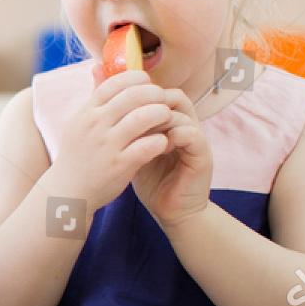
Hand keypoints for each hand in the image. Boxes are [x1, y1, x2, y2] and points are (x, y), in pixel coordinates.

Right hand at [46, 67, 173, 209]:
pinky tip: (164, 142)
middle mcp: (94, 125)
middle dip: (155, 94)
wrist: (67, 193)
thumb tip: (98, 67)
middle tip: (164, 101)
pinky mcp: (119, 166)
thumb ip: (94, 96)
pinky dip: (161, 140)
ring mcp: (106, 145)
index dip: (138, 80)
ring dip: (162, 114)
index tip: (148, 86)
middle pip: (134, 95)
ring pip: (144, 116)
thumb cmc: (78, 155)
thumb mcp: (79, 123)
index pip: (116, 82)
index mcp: (86, 112)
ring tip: (168, 119)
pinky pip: (148, 145)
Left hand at [130, 90, 213, 229]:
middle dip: (150, 103)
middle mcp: (187, 126)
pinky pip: (192, 135)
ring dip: (159, 120)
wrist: (170, 212)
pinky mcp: (203, 157)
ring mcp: (197, 140)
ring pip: (182, 114)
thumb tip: (101, 111)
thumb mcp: (133, 151)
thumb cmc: (150, 181)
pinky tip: (156, 145)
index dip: (142, 95)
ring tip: (139, 133)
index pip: (161, 93)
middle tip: (129, 116)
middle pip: (174, 97)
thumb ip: (125, 130)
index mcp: (171, 123)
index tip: (119, 107)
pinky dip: (174, 135)